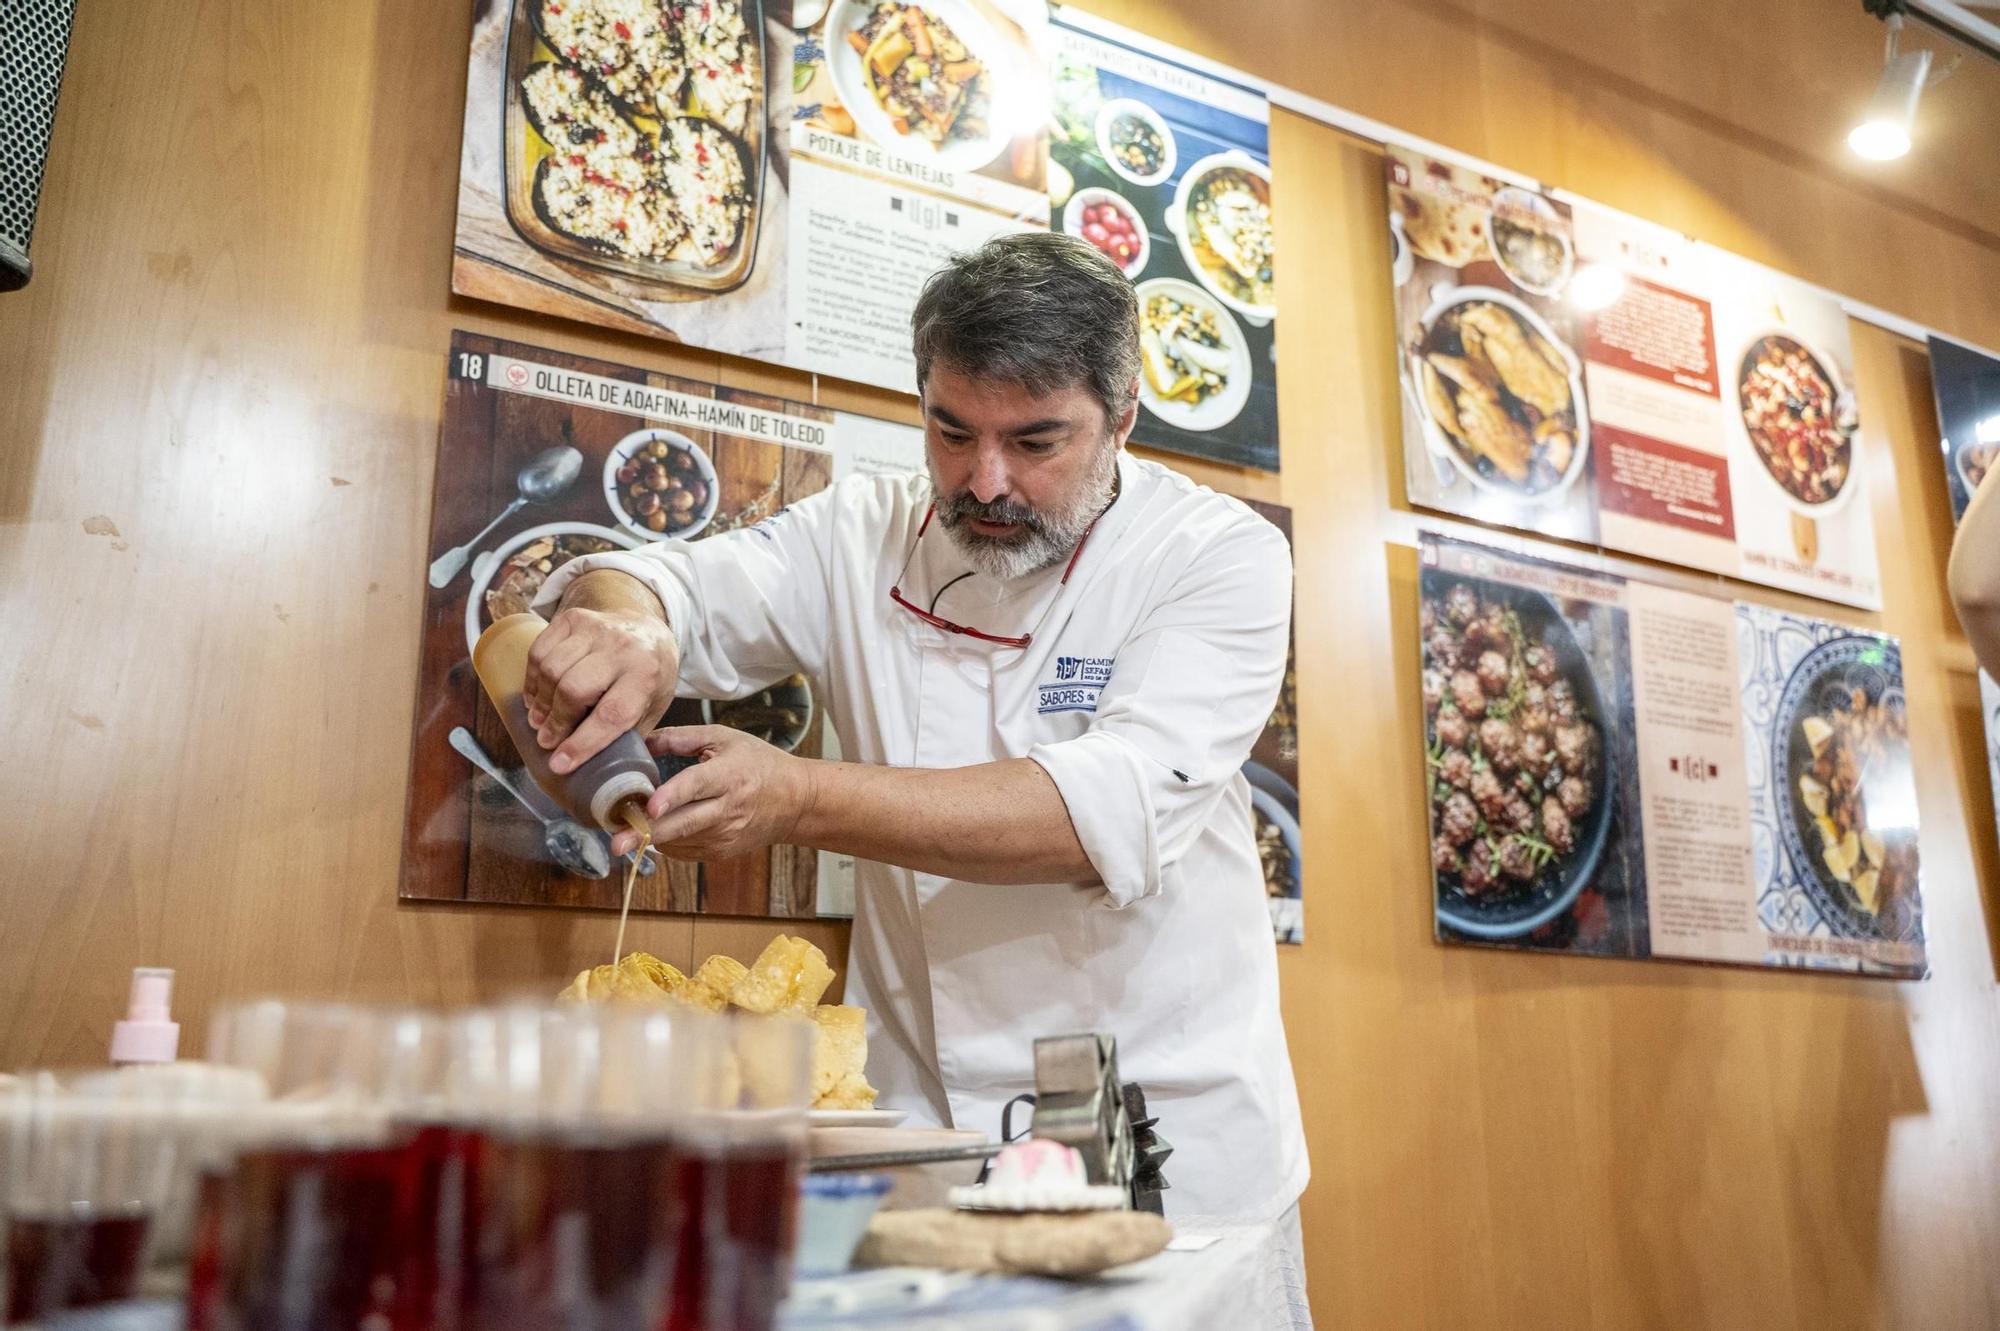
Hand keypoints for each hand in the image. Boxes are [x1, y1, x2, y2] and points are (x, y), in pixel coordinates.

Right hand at [523, 601, 678, 773]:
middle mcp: (623, 648)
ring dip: (540, 702)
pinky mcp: (574, 618)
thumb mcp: (652, 707)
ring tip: (540, 720)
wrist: (648, 629)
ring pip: (552, 669)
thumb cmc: (647, 677)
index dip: (582, 743)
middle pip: (574, 690)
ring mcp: (597, 629)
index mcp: (647, 676)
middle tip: (547, 741)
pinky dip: (532, 677)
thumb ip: (627, 734)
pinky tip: (536, 694)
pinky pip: (540, 650)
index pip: (611, 715)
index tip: (560, 764)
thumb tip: (599, 773)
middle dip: (556, 722)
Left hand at [609, 726, 814, 860]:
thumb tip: (641, 741)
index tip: (650, 806)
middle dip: (646, 834)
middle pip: (683, 824)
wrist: (795, 801)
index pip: (697, 785)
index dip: (672, 796)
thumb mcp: (725, 738)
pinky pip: (683, 851)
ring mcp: (725, 835)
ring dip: (650, 835)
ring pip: (678, 841)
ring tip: (625, 826)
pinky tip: (658, 828)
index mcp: (730, 774)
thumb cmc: (758, 763)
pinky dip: (666, 841)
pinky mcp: (721, 852)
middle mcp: (728, 809)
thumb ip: (681, 737)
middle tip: (615, 842)